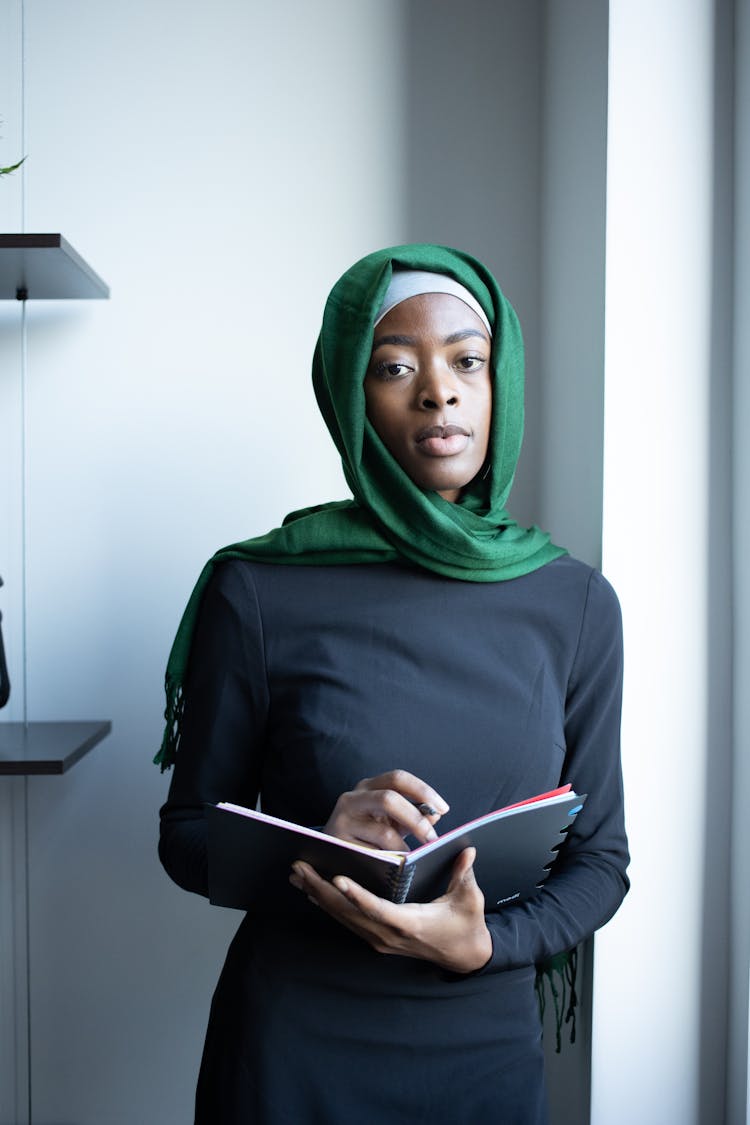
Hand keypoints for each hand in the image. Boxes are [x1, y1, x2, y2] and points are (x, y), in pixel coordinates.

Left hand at [289, 846, 492, 973]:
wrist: (464, 955)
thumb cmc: (465, 925)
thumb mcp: (469, 899)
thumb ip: (464, 875)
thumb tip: (466, 851)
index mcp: (410, 924)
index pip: (378, 909)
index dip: (357, 895)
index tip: (337, 878)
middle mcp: (389, 935)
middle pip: (349, 913)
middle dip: (322, 890)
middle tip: (300, 868)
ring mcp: (380, 939)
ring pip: (343, 918)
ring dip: (318, 896)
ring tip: (298, 875)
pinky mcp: (376, 938)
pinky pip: (348, 921)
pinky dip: (328, 905)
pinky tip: (313, 892)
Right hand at [324, 769, 449, 850]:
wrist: (331, 852)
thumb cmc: (369, 834)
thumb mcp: (391, 820)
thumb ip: (413, 814)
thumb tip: (434, 815)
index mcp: (368, 786)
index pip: (398, 778)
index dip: (423, 791)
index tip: (444, 809)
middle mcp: (352, 798)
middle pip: (390, 799)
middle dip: (416, 821)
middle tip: (432, 839)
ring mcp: (342, 821)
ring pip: (383, 832)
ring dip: (405, 847)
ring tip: (415, 858)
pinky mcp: (338, 845)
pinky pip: (373, 855)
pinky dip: (390, 861)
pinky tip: (396, 867)